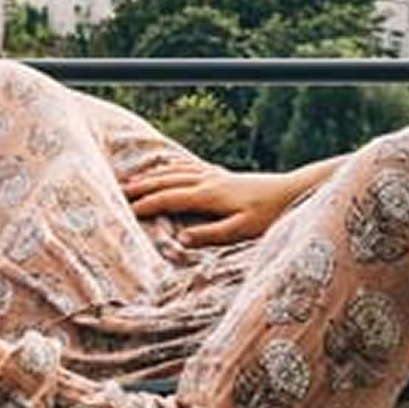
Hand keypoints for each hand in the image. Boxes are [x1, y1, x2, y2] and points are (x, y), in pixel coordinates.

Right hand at [123, 161, 303, 247]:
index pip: (167, 198)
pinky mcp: (222, 175)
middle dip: (140, 187)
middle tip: (116, 193)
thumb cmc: (269, 214)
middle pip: (165, 181)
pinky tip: (167, 167)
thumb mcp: (241, 230)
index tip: (124, 212)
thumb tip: (180, 240)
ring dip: (152, 176)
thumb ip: (210, 235)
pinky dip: (172, 166)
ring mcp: (214, 175)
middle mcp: (207, 181)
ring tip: (132, 181)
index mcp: (208, 195)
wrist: (292, 192)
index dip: (144, 205)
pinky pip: (189, 166)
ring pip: (175, 172)